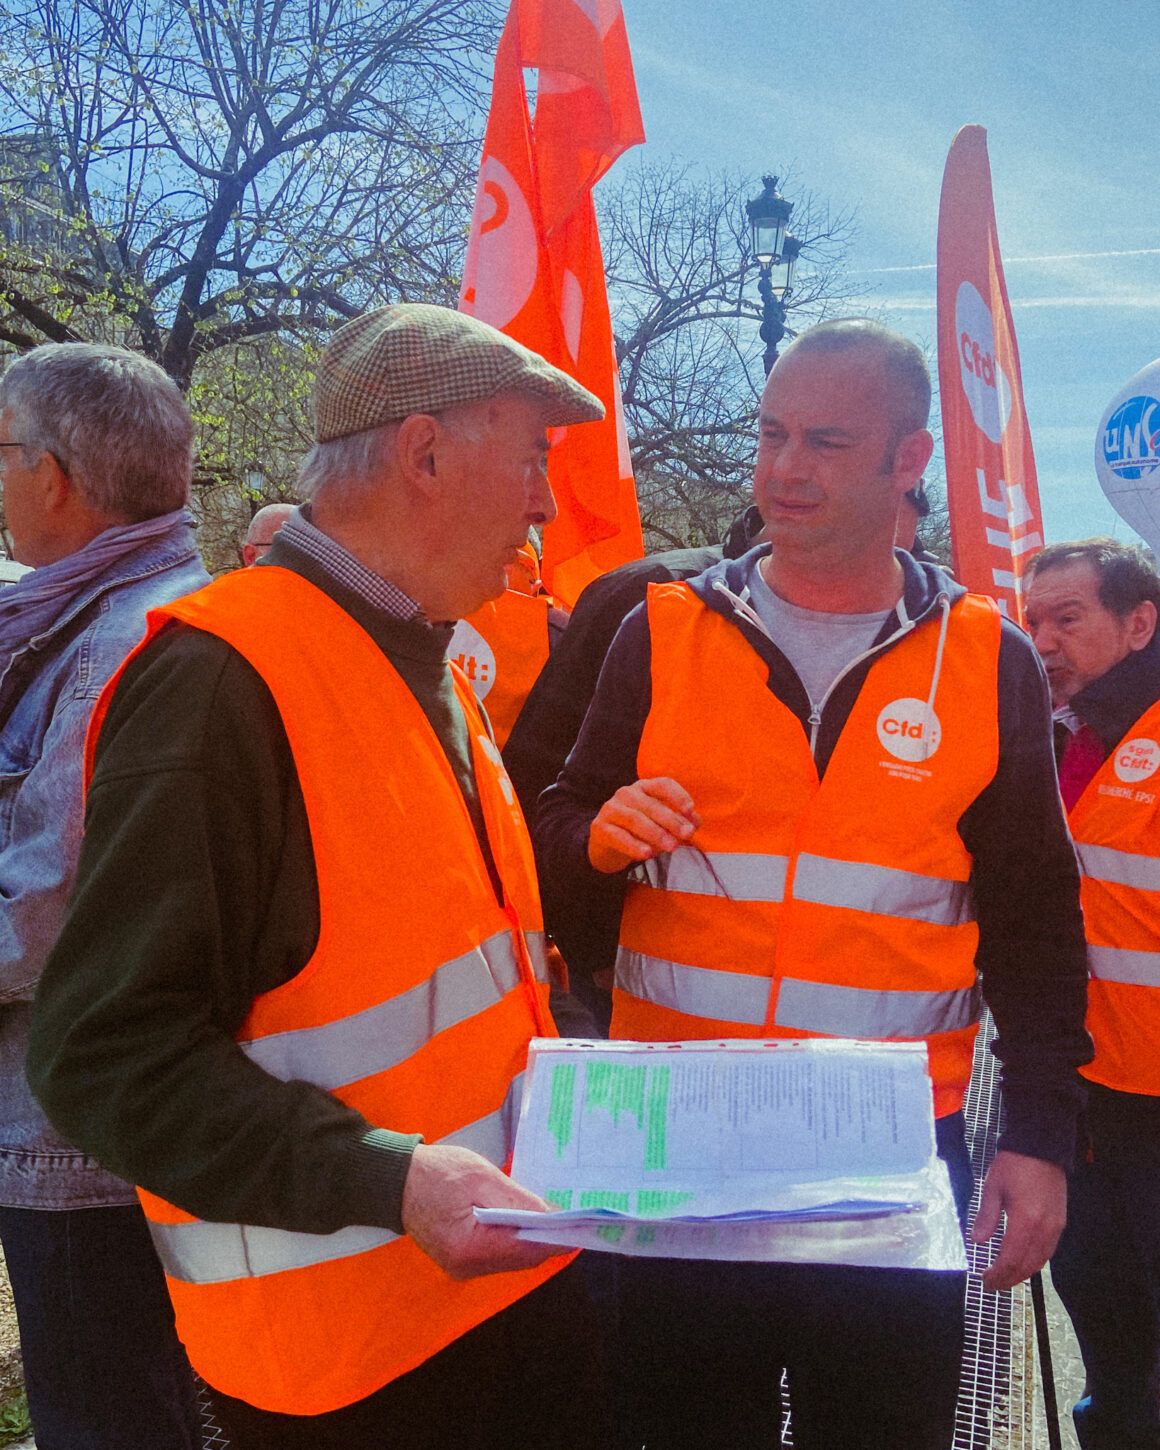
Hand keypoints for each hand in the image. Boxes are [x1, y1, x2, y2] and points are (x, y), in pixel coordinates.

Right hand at [401, 1143, 569, 1280]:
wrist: (395, 1180)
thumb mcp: (481, 1177)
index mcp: (468, 1248)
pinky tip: (527, 1219)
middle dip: (549, 1239)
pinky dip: (516, 1239)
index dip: (557, 1239)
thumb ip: (518, 1200)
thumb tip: (553, 1215)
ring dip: (534, 1239)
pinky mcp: (462, 1259)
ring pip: (512, 1258)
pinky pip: (499, 1254)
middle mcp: (466, 1267)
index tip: (583, 1227)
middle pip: (522, 1258)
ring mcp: (462, 1267)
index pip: (526, 1250)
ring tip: (556, 1215)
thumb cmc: (436, 1173)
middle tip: (575, 1217)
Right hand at [588, 777, 698, 873]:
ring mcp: (611, 809)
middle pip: (651, 804)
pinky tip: (647, 854)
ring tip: (671, 847)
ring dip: (655, 833)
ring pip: (635, 819)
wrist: (607, 844)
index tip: (690, 810)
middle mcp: (627, 793)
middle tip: (687, 834)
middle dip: (671, 820)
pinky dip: (634, 845)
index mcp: (645, 788)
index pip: (662, 785)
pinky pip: (618, 836)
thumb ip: (680, 822)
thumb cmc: (640, 831)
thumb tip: (695, 822)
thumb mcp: (662, 825)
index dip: (678, 795)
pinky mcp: (600, 827)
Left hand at [971, 1149, 1066, 1291]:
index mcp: (1025, 1221)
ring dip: (1021, 1274)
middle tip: (992, 1285)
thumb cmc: (1013, 1165)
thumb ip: (986, 1217)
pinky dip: (1034, 1262)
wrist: (1041, 1148)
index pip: (1011, 1259)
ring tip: (1004, 1278)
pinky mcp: (1060, 1223)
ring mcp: (1055, 1227)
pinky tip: (1022, 1262)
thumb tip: (977, 1241)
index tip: (985, 1280)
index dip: (998, 1274)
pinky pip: (1048, 1251)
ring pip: (1040, 1262)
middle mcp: (1044, 1229)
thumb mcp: (992, 1187)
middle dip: (1008, 1280)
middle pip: (1027, 1266)